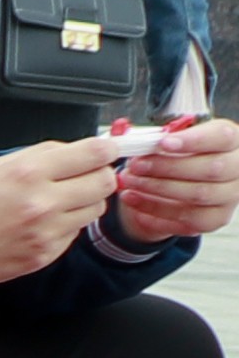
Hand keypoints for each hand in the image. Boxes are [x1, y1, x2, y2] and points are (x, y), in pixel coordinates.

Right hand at [0, 134, 129, 295]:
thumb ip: (36, 158)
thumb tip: (74, 152)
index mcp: (26, 172)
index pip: (94, 154)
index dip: (105, 150)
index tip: (105, 150)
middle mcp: (42, 202)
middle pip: (105, 183)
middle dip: (99, 176)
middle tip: (83, 176)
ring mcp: (45, 232)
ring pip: (94, 210)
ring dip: (83, 202)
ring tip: (55, 202)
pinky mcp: (43, 256)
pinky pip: (73, 234)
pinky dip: (64, 226)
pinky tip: (36, 225)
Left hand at [107, 113, 238, 246]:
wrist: (187, 180)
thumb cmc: (182, 155)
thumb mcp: (176, 139)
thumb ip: (161, 139)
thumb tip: (134, 143)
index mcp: (232, 141)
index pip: (222, 137)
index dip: (194, 141)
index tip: (163, 143)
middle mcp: (238, 169)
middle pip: (210, 168)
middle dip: (168, 167)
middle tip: (136, 165)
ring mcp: (230, 196)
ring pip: (198, 194)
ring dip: (157, 189)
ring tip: (129, 182)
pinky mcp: (216, 219)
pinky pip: (187, 220)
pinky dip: (155, 211)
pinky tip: (133, 200)